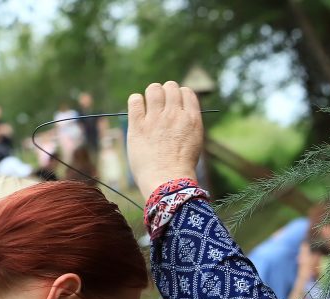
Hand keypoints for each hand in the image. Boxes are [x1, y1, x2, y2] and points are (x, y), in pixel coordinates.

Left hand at [127, 81, 202, 198]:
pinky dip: (136, 102)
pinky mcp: (138, 125)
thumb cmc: (181, 167)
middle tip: (161, 107)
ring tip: (150, 107)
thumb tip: (179, 111)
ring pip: (153, 89)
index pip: (187, 92)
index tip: (175, 105)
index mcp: (192, 119)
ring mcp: (156, 119)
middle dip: (166, 93)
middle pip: (170, 87)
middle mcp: (175, 115)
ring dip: (151, 94)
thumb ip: (187, 124)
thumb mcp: (194, 142)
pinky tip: (138, 111)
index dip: (180, 95)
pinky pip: (135, 100)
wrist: (168, 182)